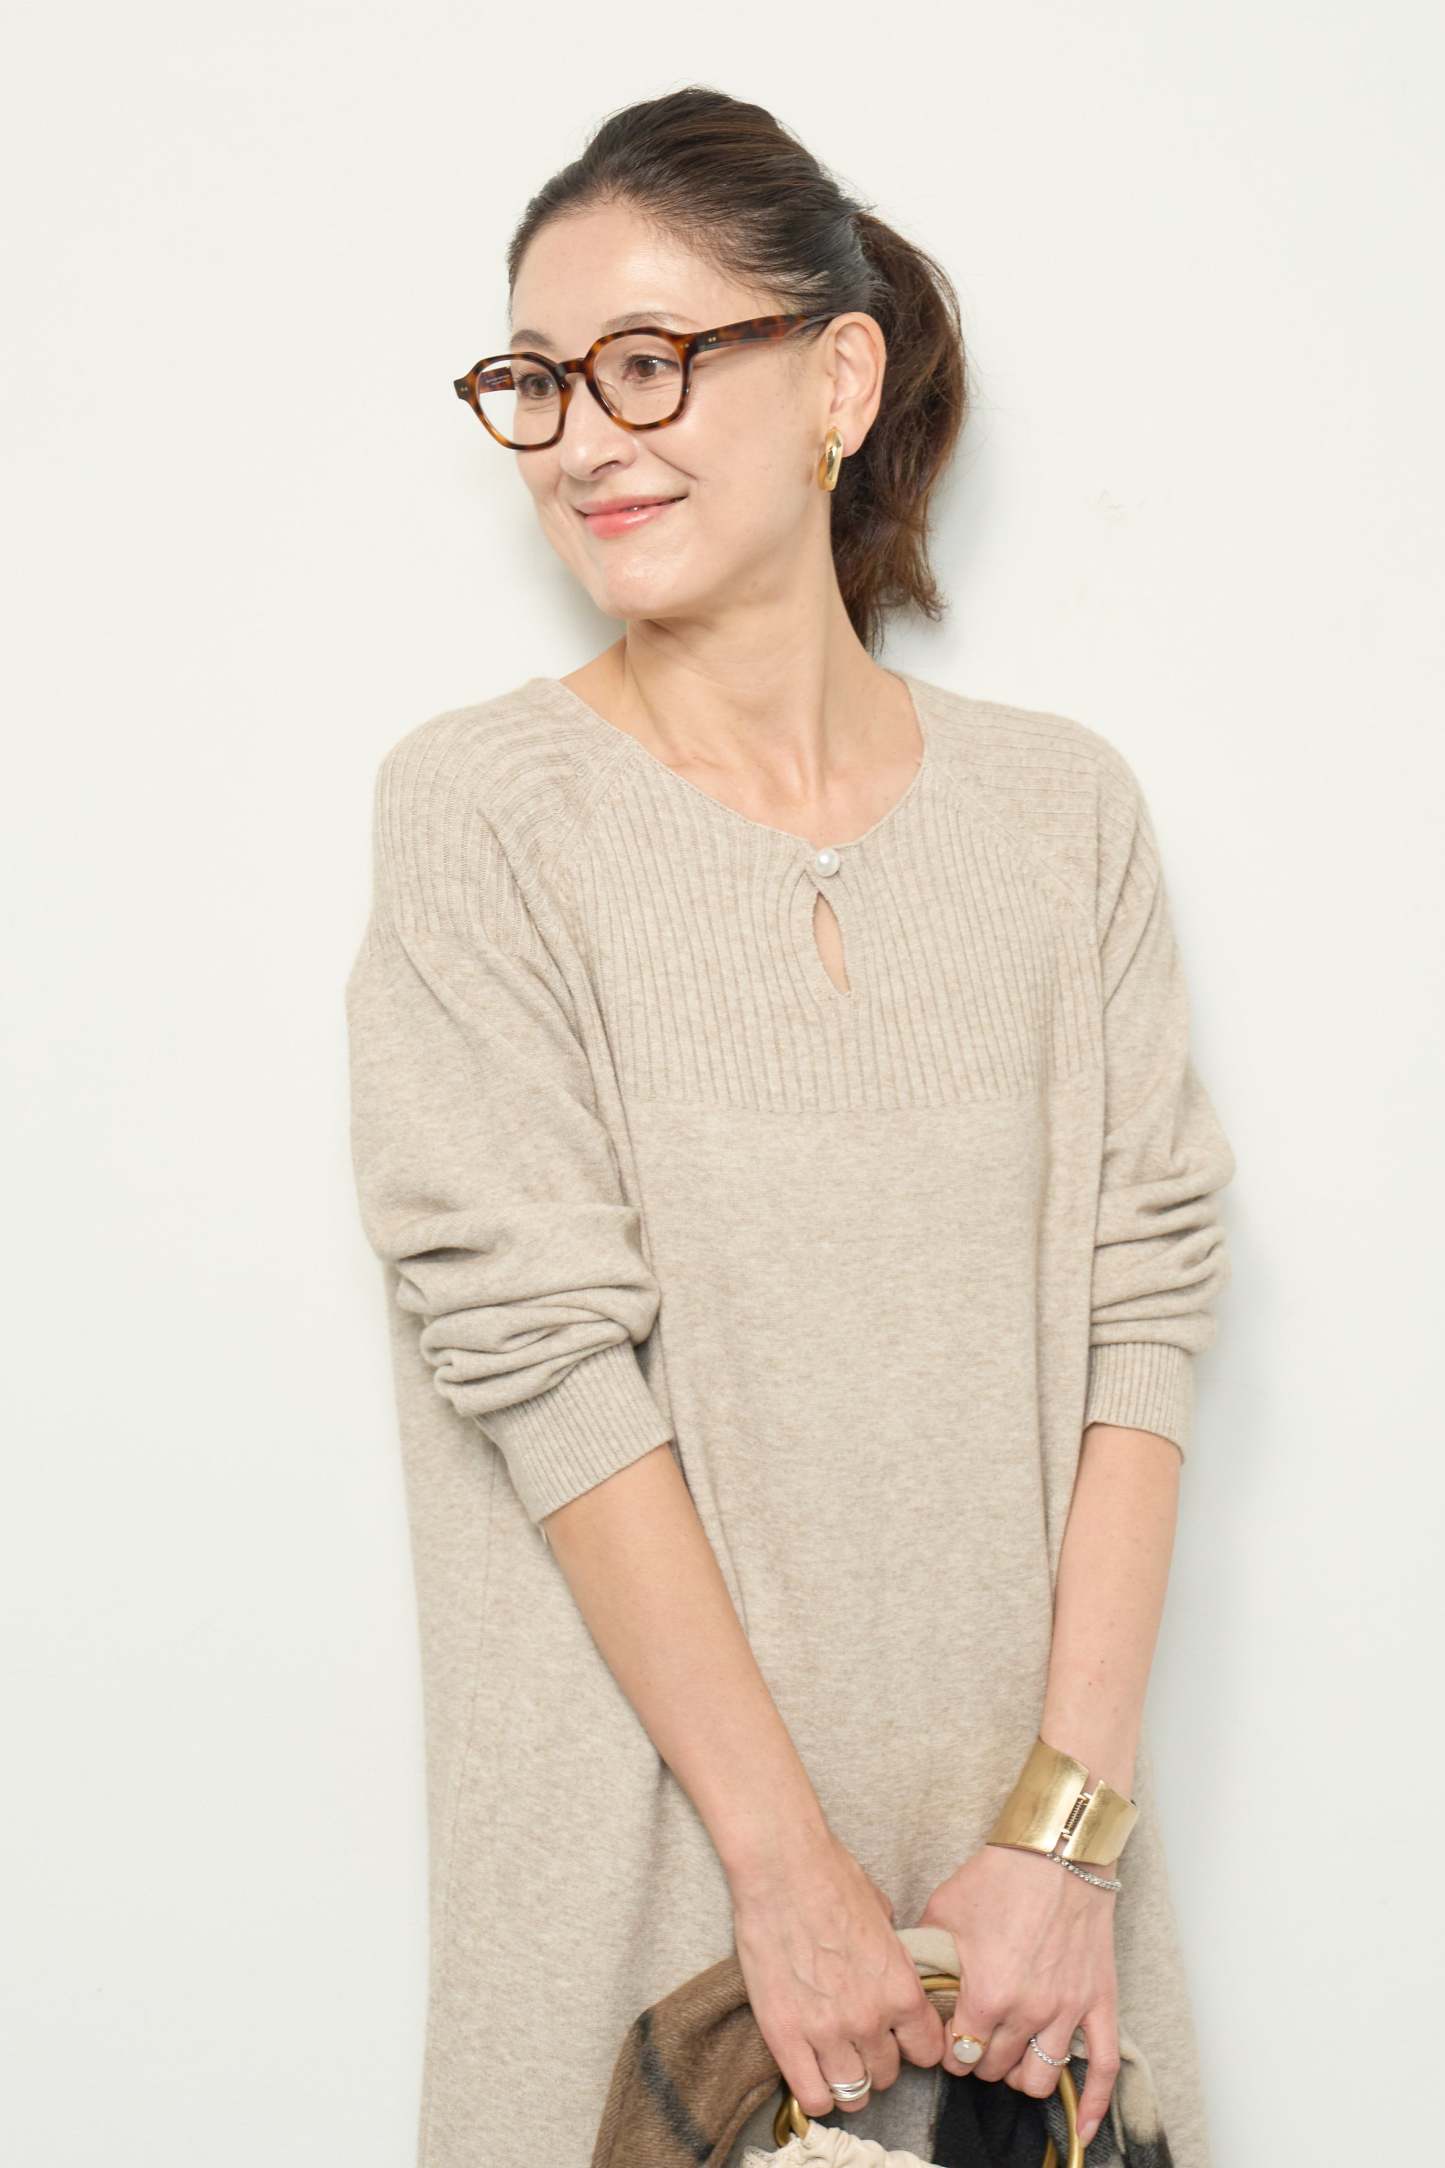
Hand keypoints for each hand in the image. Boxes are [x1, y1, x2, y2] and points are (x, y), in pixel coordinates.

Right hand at [728, 1822, 946, 2118]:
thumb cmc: (831, 1877)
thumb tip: (890, 1967)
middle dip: (877, 2058)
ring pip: (853, 2092)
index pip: (926, 2051)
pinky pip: (812, 2096)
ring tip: (835, 2061)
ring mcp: (826, 2031)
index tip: (898, 2037)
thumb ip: (892, 1957)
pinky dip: (816, 2092)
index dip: (912, 2045)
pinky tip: (811, 2070)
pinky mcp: (784, 2036)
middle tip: (859, 2040)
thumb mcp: (883, 1917)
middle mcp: (870, 2018)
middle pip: (887, 2074)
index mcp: (900, 1988)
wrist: (781, 1867)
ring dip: (848, 2080)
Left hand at [918, 1844, 1119, 2148]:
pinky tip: (1083, 2128)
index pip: (959, 2053)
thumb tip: (909, 1981)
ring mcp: (1067, 2010)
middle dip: (980, 2060)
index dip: (949, 2050)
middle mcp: (1028, 2010)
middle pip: (996, 2068)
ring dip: (1020, 2076)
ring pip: (1040, 2078)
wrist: (1059, 1850)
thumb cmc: (1001, 1874)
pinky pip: (1104, 2068)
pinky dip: (1094, 2105)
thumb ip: (925, 1954)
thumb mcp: (945, 1909)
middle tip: (975, 2043)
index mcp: (987, 1992)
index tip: (947, 2040)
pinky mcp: (1099, 2003)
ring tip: (1009, 2059)